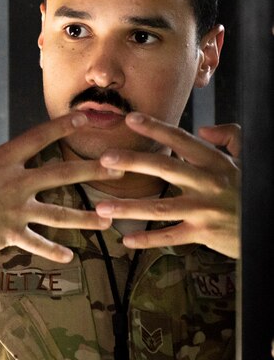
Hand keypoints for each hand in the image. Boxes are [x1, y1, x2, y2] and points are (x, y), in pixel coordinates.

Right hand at [0, 85, 119, 285]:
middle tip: (120, 168)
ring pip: (58, 215)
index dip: (61, 126)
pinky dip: (52, 251)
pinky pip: (36, 243)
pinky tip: (70, 257)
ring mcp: (15, 212)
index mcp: (1, 162)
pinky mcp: (10, 235)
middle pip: (60, 175)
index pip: (37, 138)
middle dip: (91, 170)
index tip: (86, 118)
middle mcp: (15, 185)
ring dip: (84, 218)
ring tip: (108, 220)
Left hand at [95, 112, 240, 257]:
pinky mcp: (204, 233)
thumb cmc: (253, 189)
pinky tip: (127, 240)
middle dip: (132, 162)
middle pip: (164, 168)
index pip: (181, 140)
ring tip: (102, 208)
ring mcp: (204, 210)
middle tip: (105, 159)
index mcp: (215, 163)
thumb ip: (230, 138)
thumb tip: (204, 129)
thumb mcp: (247, 159)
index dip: (155, 128)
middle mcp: (208, 183)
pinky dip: (148, 240)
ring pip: (160, 207)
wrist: (269, 226)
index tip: (130, 119)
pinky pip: (170, 237)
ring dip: (129, 208)